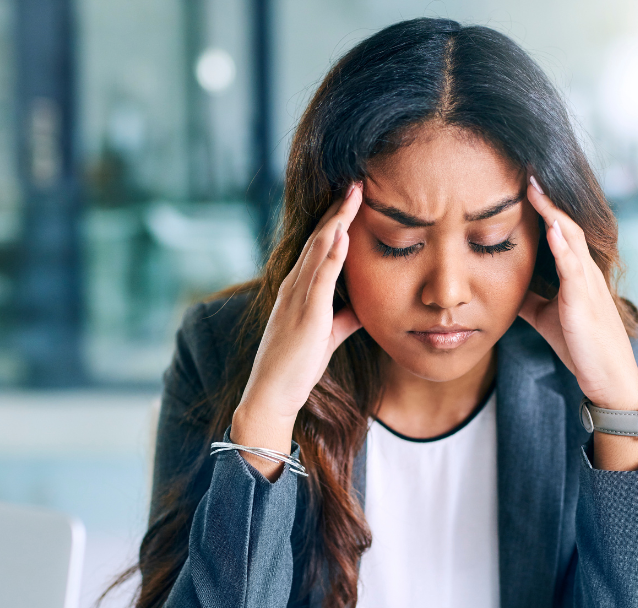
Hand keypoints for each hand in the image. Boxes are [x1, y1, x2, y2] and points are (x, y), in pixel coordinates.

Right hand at [231, 183, 363, 478]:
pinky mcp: (305, 315)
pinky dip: (332, 255)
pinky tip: (343, 235)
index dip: (336, 221)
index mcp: (299, 289)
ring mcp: (298, 298)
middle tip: (357, 183)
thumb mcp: (327, 336)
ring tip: (353, 196)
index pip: (319, 246)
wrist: (272, 394)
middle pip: (319, 239)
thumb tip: (365, 306)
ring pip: (318, 250)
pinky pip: (320, 279)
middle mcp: (295, 286)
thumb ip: (345, 318)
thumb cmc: (296, 367)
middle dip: (338, 210)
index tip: (353, 199)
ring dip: (337, 221)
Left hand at [518, 176, 637, 469]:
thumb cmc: (580, 345)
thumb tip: (501, 284)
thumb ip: (528, 296)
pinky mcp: (585, 303)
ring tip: (536, 187)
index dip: (543, 206)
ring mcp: (588, 285)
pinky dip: (564, 246)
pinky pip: (575, 269)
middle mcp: (585, 272)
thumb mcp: (545, 315)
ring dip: (554, 212)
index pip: (559, 230)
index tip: (522, 181)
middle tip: (528, 169)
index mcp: (575, 273)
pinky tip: (552, 228)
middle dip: (547, 198)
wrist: (607, 378)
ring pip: (572, 238)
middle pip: (566, 224)